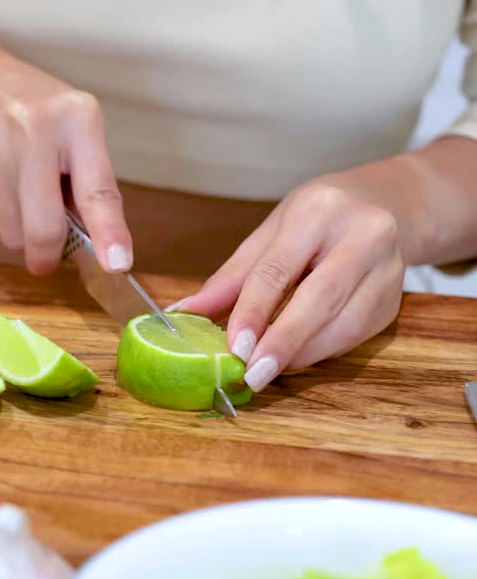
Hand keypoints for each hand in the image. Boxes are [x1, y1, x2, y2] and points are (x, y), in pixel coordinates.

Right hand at [0, 53, 132, 274]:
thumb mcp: (74, 127)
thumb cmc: (34, 112)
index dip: (108, 232)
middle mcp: (33, 132)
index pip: (97, 188)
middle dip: (47, 256)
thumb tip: (100, 246)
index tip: (117, 264)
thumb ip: (89, 181)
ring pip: (12, 234)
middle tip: (47, 259)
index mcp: (76, 119)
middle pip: (44, 228)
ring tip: (19, 194)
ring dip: (20, 231)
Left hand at [175, 179, 407, 391]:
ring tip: (266, 371)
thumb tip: (184, 312)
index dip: (254, 312)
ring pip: (343, 325)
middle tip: (252, 374)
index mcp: (319, 211)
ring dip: (301, 354)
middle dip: (282, 342)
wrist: (385, 204)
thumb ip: (231, 277)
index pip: (280, 269)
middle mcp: (363, 235)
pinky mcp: (395, 300)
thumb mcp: (269, 234)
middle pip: (319, 299)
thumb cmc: (315, 219)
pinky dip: (320, 352)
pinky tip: (293, 359)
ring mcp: (388, 269)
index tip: (233, 347)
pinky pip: (355, 335)